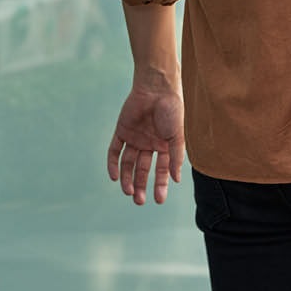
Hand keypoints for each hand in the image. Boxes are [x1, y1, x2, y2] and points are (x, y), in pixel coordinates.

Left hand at [107, 80, 183, 205]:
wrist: (156, 89)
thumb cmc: (172, 111)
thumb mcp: (177, 138)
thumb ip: (176, 158)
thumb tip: (176, 180)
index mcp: (164, 148)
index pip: (161, 171)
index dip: (160, 186)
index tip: (159, 200)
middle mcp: (149, 145)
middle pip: (142, 170)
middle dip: (140, 185)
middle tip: (139, 201)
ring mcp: (134, 139)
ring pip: (128, 163)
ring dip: (127, 178)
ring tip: (127, 192)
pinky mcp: (121, 131)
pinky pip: (115, 150)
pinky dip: (113, 163)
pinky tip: (114, 176)